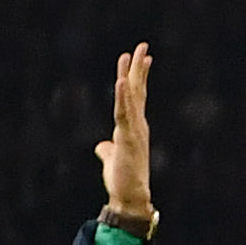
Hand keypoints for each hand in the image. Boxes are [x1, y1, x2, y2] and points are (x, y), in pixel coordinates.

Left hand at [96, 43, 155, 234]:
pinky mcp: (128, 138)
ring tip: (134, 55)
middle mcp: (138, 125)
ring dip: (132, 75)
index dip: (138, 76)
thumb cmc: (123, 181)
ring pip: (132, 97)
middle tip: (142, 46)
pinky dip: (123, 96)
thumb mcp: (112, 159)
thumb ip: (108, 150)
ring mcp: (134, 130)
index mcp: (134, 127)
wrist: (130, 198)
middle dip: (139, 68)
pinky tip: (121, 81)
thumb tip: (102, 146)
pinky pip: (124, 113)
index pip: (137, 97)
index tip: (141, 57)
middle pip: (137, 91)